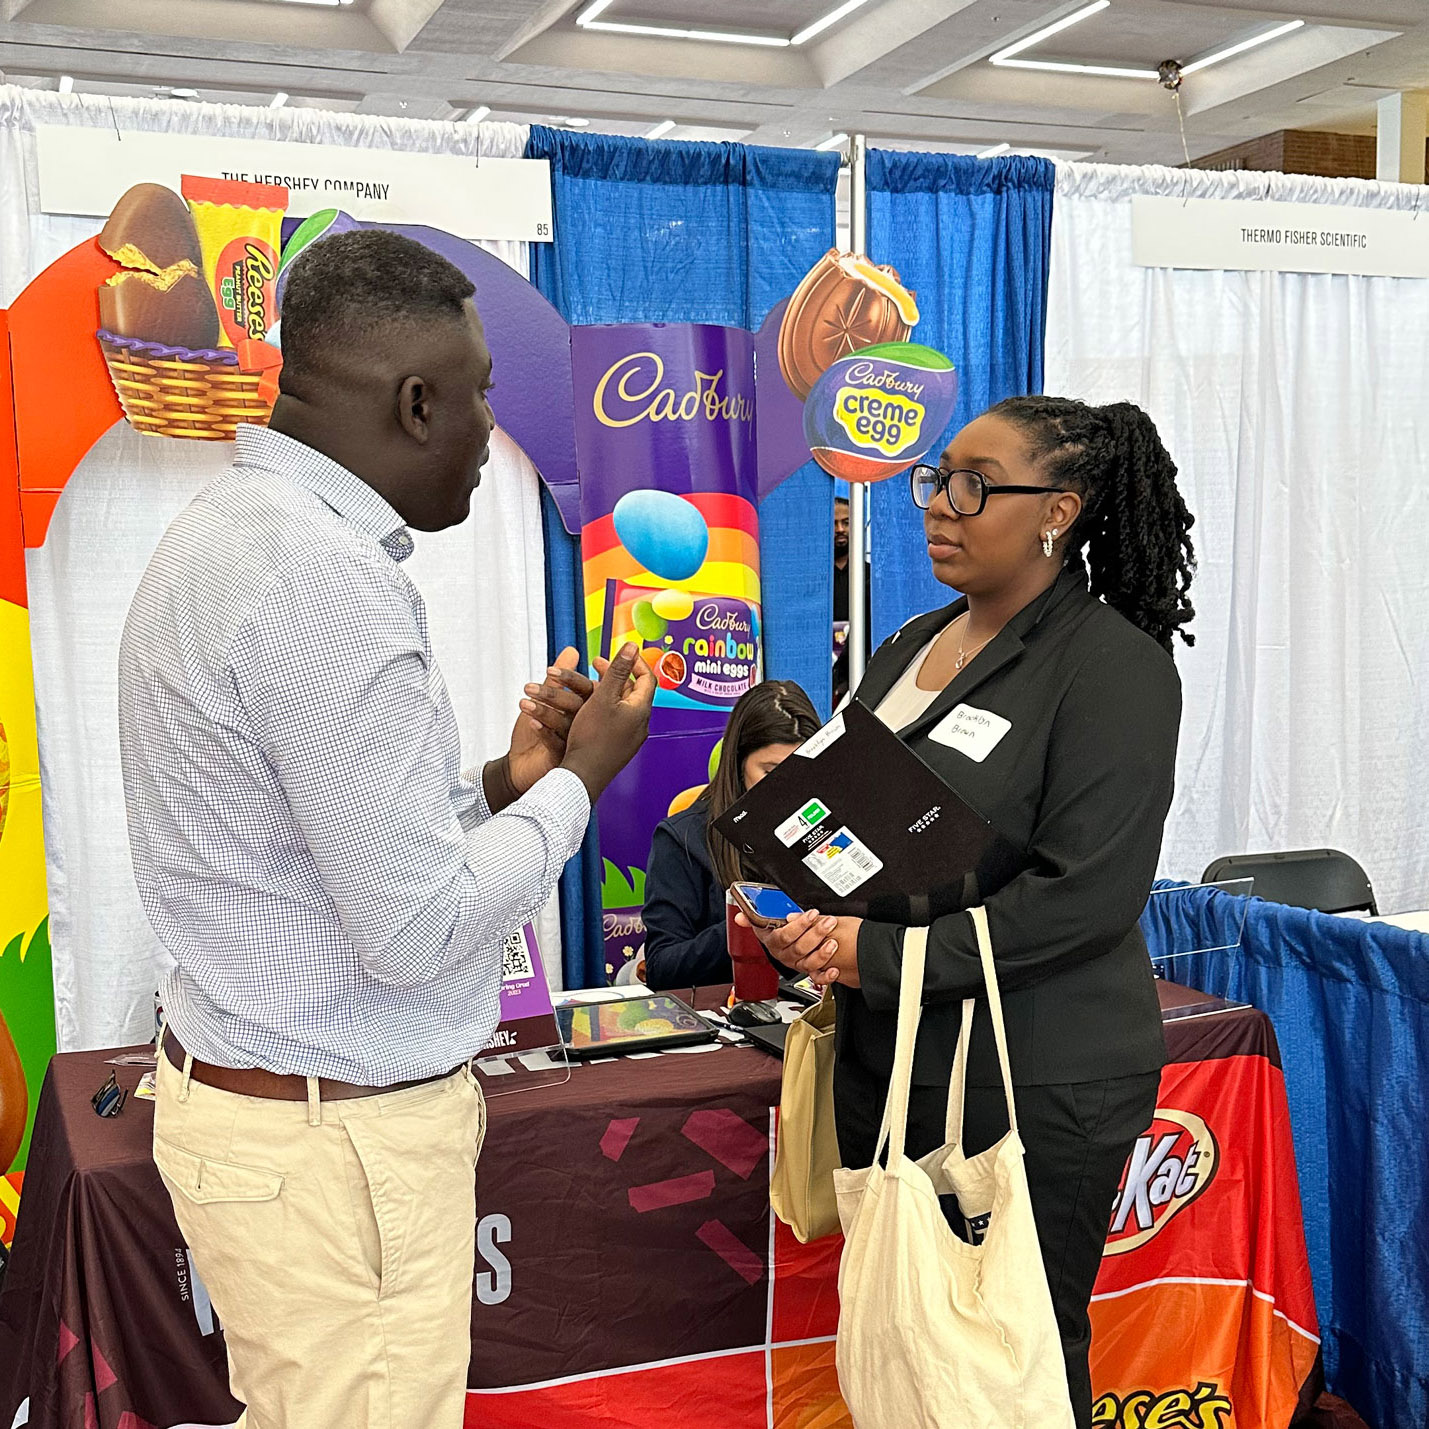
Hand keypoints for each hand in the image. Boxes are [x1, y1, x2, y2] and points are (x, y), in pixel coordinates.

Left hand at [506, 647, 593, 794]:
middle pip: (576, 707)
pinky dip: (544, 733)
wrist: (520, 766)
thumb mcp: (546, 700)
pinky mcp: (564, 759)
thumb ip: (558, 678)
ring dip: (545, 712)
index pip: (585, 690)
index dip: (569, 679)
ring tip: (525, 704)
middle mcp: (584, 726)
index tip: (549, 672)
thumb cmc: (534, 734)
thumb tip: (572, 651)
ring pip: (566, 725)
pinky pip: (557, 745)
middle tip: (530, 688)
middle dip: (553, 695)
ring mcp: (576, 744)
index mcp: (585, 709)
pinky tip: (532, 723)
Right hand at [561, 642, 655, 800]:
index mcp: (640, 710)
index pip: (647, 679)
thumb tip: (632, 646)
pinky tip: (588, 708)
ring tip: (590, 683)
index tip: (622, 653)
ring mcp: (629, 738)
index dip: (635, 662)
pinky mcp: (617, 747)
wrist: (582, 775)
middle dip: (616, 674)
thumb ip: (618, 670)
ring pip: (622, 706)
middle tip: (599, 664)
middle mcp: (639, 725)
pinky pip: (615, 720)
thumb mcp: (603, 697)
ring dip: (608, 691)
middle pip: (633, 692)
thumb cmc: (592, 738)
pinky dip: (604, 707)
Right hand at [734, 909, 862, 989]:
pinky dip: (826, 976)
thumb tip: (740, 916)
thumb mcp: (767, 921)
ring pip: (808, 962)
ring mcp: (797, 964)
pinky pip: (817, 978)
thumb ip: (756, 916)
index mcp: (774, 942)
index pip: (784, 936)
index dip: (798, 926)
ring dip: (822, 953)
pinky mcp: (809, 972)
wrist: (791, 942)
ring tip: (833, 942)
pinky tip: (834, 970)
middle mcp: (785, 955)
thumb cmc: (780, 929)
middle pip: (799, 948)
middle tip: (828, 922)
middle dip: (816, 933)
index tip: (811, 914)